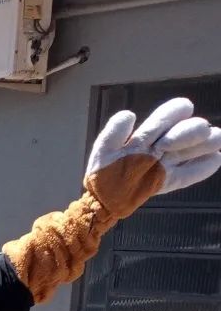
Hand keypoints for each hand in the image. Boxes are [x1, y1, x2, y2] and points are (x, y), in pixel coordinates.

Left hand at [86, 97, 220, 216]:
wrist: (100, 199)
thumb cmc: (102, 173)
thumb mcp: (103, 150)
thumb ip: (114, 133)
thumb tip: (130, 115)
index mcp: (146, 135)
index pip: (167, 117)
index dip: (175, 112)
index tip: (182, 111)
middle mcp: (160, 146)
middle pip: (184, 132)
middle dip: (189, 131)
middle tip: (179, 141)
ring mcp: (165, 164)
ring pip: (191, 150)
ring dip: (206, 143)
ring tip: (217, 139)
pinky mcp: (166, 181)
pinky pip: (187, 175)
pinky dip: (201, 168)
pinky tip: (216, 160)